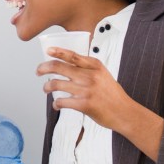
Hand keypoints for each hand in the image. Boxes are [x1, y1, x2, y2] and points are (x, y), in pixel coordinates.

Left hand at [38, 48, 163, 160]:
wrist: (124, 112)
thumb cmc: (112, 95)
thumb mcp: (103, 75)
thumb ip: (88, 69)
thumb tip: (68, 65)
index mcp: (95, 66)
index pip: (73, 56)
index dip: (58, 52)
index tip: (48, 51)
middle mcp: (90, 76)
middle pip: (59, 67)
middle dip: (44, 68)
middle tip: (38, 71)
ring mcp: (86, 90)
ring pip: (56, 84)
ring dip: (47, 87)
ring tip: (46, 89)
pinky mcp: (84, 105)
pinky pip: (61, 101)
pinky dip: (56, 104)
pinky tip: (56, 105)